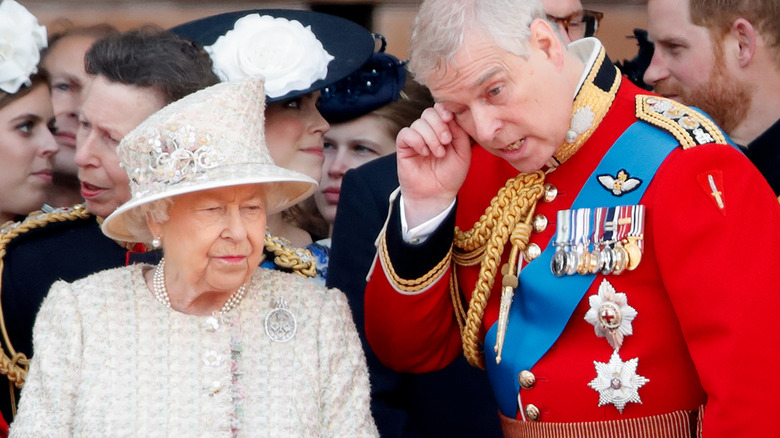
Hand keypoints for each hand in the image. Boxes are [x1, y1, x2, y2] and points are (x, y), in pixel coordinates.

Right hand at [395, 104, 471, 227]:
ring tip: (438, 153)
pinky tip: (424, 152)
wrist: (437, 195)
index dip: (445, 110)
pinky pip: (406, 133)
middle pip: (429, 112)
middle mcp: (429, 131)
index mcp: (444, 129)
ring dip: (431, 137)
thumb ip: (460, 133)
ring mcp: (416, 138)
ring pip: (419, 123)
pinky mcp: (404, 147)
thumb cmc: (451, 176)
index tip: (450, 119)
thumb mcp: (463, 153)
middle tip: (446, 142)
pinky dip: (416, 140)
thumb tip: (452, 116)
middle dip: (439, 125)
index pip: (441, 110)